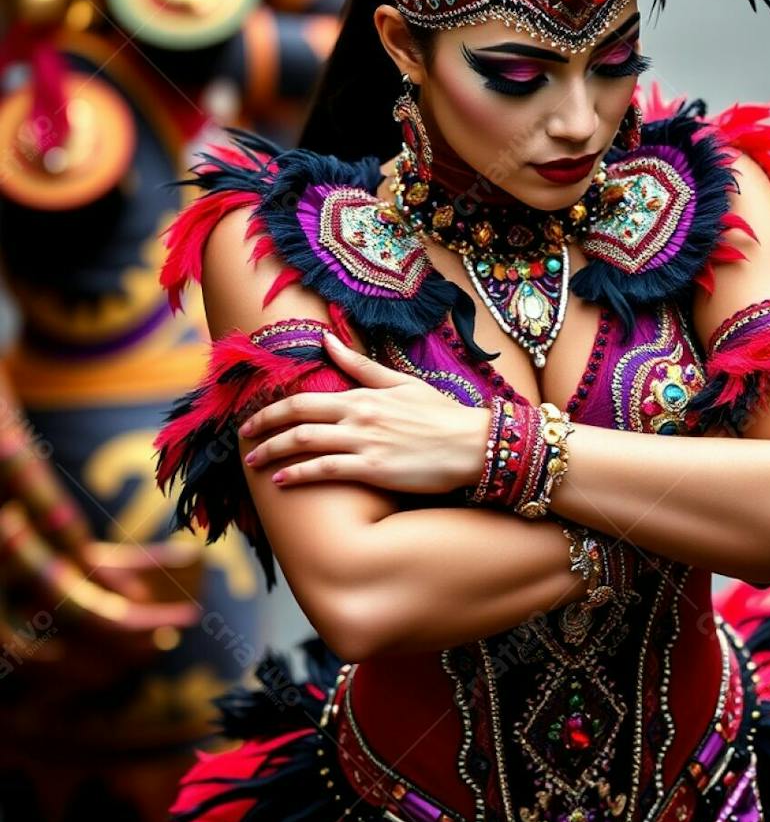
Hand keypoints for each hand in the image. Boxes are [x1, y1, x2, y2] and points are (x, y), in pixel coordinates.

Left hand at [238, 330, 490, 494]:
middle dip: (264, 429)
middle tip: (243, 441)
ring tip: (254, 462)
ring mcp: (364, 443)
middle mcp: (358, 416)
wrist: (473, 444)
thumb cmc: (442, 415)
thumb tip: (328, 340)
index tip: (254, 419)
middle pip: (297, 419)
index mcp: (363, 395)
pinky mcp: (373, 470)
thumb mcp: (401, 383)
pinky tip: (281, 481)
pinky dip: (299, 474)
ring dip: (273, 453)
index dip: (273, 409)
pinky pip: (326, 471)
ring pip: (305, 444)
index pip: (305, 398)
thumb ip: (361, 365)